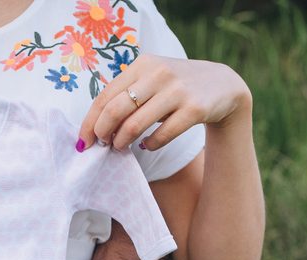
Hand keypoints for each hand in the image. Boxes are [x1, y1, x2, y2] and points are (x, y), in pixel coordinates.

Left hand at [78, 53, 250, 151]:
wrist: (223, 86)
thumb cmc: (176, 87)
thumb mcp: (151, 80)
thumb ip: (126, 95)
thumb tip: (95, 126)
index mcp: (143, 65)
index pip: (105, 96)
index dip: (90, 122)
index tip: (83, 141)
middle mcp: (159, 73)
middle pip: (115, 110)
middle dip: (103, 133)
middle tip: (103, 144)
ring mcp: (177, 91)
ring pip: (135, 125)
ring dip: (122, 142)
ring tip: (121, 147)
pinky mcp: (194, 109)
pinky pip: (161, 136)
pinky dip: (149, 145)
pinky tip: (147, 145)